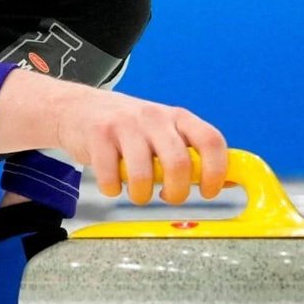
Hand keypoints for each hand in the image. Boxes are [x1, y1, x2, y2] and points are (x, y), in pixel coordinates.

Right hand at [52, 85, 227, 204]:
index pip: (210, 141)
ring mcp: (125, 124)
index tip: (208, 191)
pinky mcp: (98, 135)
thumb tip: (226, 182)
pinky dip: (112, 189)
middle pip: (179, 163)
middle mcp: (154, 117)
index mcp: (177, 117)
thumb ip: (189, 152)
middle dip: (176, 192)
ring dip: (142, 194)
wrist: (77, 107)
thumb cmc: (127, 126)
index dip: (216, 171)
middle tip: (168, 196)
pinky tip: (112, 181)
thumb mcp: (162, 130)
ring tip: (138, 191)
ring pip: (143, 174)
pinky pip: (111, 177)